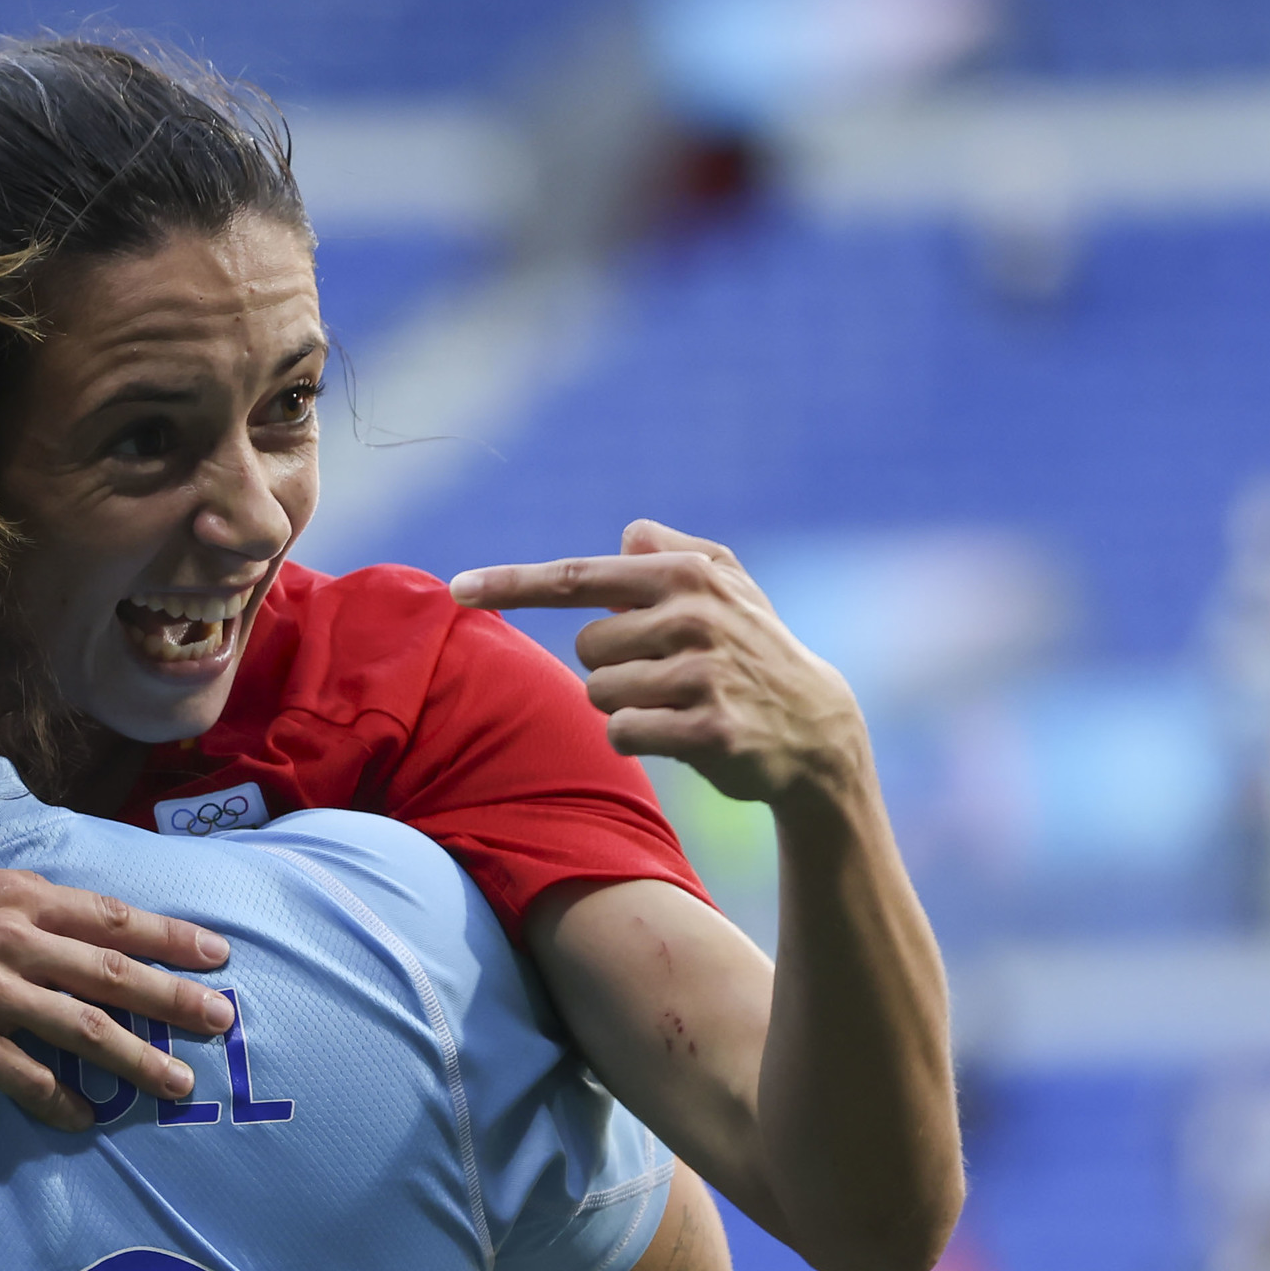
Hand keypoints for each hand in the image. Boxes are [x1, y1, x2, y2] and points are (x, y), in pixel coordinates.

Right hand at [0, 864, 234, 1131]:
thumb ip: (11, 896)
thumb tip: (58, 906)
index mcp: (15, 898)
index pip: (111, 918)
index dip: (170, 938)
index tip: (216, 956)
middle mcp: (11, 941)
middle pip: (114, 975)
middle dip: (176, 1000)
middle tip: (222, 1022)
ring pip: (84, 1031)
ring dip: (137, 1062)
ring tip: (177, 1086)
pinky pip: (25, 1078)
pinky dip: (61, 1102)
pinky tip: (86, 1120)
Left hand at [451, 520, 869, 808]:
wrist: (814, 728)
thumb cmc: (754, 649)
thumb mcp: (729, 586)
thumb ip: (673, 552)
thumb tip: (628, 533)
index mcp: (686, 575)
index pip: (578, 576)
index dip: (511, 582)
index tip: (454, 588)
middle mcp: (694, 616)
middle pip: (584, 647)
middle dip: (611, 666)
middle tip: (666, 673)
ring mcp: (703, 673)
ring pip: (598, 694)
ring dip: (623, 705)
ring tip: (676, 703)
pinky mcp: (708, 729)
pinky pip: (622, 733)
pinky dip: (635, 737)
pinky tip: (678, 734)